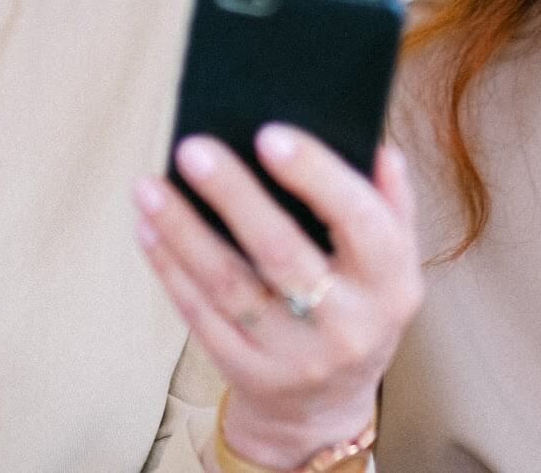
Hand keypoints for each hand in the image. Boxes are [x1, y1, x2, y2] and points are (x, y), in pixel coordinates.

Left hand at [134, 124, 421, 467]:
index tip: (269, 133)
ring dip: (183, 231)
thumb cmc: (358, 306)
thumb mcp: (393, 262)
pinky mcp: (246, 373)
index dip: (316, 175)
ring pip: (228, 286)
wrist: (328, 407)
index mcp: (389, 285)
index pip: (359, 222)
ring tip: (149, 186)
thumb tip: (378, 149)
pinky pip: (200, 316)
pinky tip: (147, 228)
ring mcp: (292, 357)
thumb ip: (390, 203)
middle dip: (234, 196)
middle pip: (282, 253)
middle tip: (193, 149)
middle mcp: (345, 325)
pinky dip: (170, 269)